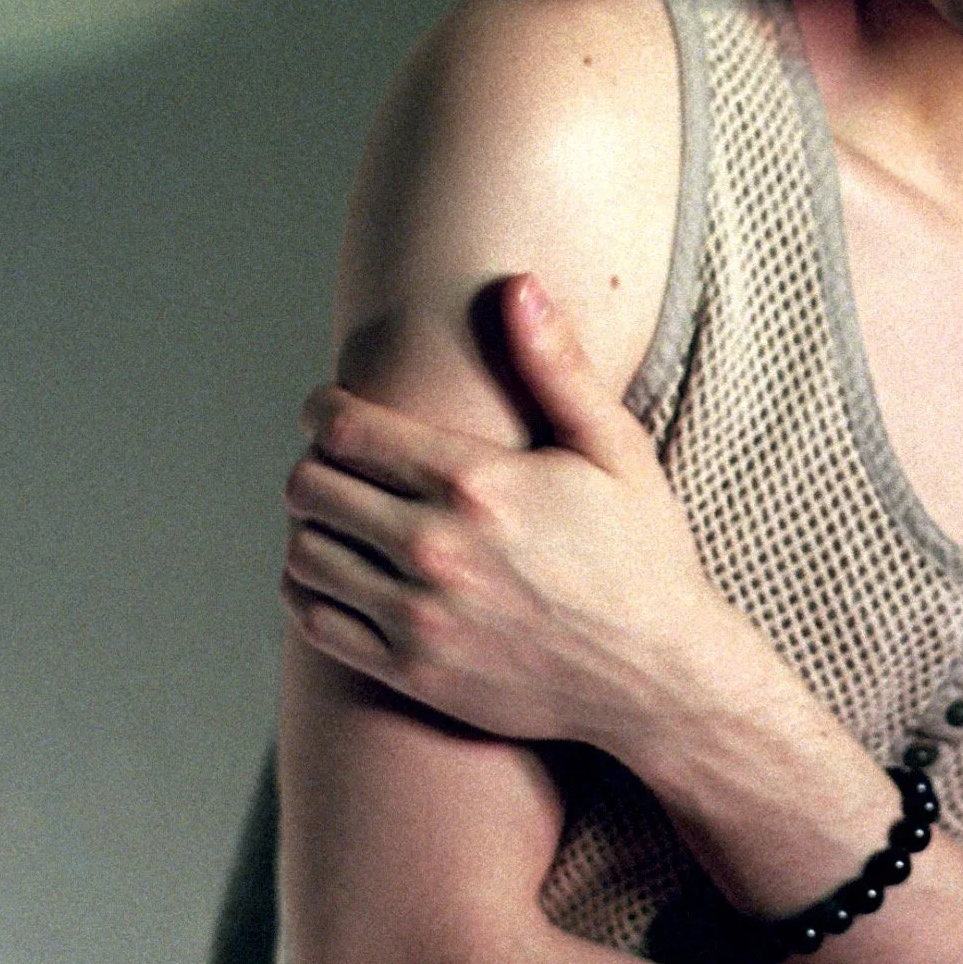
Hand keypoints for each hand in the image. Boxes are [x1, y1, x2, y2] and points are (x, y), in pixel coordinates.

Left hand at [281, 274, 726, 753]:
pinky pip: (316, 623)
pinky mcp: (413, 672)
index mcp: (476, 483)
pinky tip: (345, 577)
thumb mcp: (615, 450)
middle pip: (308, 488)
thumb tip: (518, 285)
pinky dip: (311, 593)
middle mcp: (437, 549)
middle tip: (341, 467)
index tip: (330, 411)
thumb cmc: (642, 555)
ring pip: (303, 554)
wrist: (659, 678)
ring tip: (343, 521)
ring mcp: (420, 616)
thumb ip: (557, 366)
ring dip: (312, 529)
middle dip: (316, 466)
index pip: (345, 429)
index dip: (322, 410)